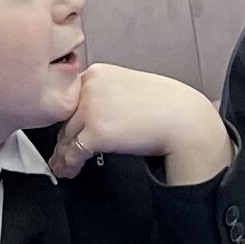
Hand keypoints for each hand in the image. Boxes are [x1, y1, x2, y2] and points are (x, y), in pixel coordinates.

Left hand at [48, 60, 230, 184]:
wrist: (184, 120)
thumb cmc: (167, 106)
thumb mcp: (129, 87)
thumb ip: (105, 94)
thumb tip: (90, 114)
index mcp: (98, 73)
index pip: (71, 97)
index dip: (68, 117)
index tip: (66, 130)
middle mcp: (90, 88)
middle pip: (65, 117)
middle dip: (64, 137)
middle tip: (60, 152)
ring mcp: (90, 109)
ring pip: (65, 136)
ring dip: (62, 154)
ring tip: (61, 166)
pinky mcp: (94, 132)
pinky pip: (72, 153)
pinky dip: (68, 165)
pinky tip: (70, 170)